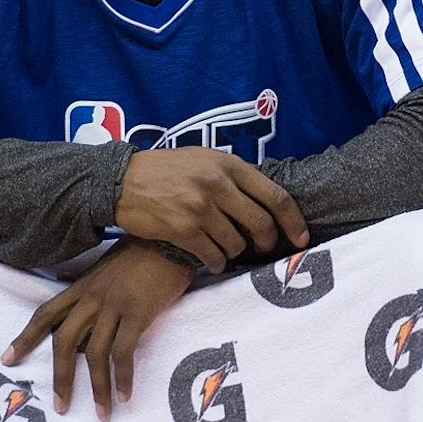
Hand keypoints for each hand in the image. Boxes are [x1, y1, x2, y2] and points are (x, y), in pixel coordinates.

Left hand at [3, 238, 192, 420]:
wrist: (172, 236)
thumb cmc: (145, 255)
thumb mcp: (110, 273)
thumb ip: (97, 298)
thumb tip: (91, 333)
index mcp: (83, 287)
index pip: (45, 314)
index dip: (25, 338)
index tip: (7, 359)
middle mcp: (92, 297)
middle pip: (64, 342)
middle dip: (60, 377)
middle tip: (60, 407)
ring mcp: (114, 304)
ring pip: (95, 354)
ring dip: (97, 388)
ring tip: (102, 414)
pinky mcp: (138, 312)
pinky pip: (124, 351)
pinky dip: (123, 377)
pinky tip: (125, 396)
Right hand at [113, 149, 307, 273]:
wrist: (121, 180)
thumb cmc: (164, 170)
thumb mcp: (202, 159)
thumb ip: (232, 175)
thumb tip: (264, 199)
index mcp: (228, 164)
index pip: (275, 195)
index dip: (294, 221)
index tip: (301, 237)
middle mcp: (217, 184)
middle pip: (261, 224)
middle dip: (267, 242)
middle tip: (263, 248)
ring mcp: (200, 208)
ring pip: (237, 243)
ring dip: (236, 252)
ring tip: (226, 248)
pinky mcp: (183, 229)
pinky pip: (214, 256)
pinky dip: (217, 262)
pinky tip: (213, 259)